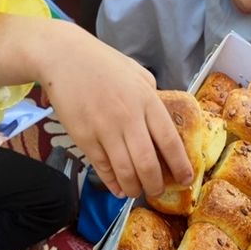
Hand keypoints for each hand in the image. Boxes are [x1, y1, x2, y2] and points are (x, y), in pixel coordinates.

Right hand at [38, 22, 192, 197]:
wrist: (63, 58)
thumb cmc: (102, 62)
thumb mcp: (137, 73)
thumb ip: (151, 96)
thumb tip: (159, 117)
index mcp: (147, 101)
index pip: (169, 141)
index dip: (180, 165)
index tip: (186, 179)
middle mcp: (128, 118)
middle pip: (148, 164)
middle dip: (155, 185)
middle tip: (157, 191)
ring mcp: (104, 129)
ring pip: (124, 171)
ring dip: (133, 188)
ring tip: (135, 192)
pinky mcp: (83, 137)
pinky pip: (101, 167)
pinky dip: (111, 182)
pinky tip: (117, 188)